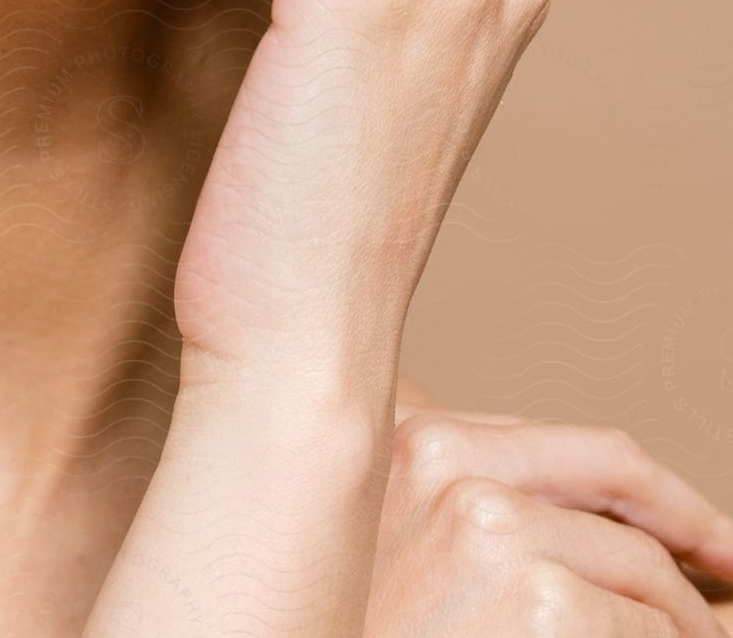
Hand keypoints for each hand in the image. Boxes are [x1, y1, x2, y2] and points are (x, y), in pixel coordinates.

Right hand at [367, 407, 732, 634]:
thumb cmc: (363, 625)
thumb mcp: (403, 542)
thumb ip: (478, 500)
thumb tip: (615, 525)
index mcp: (422, 441)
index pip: (590, 453)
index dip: (668, 498)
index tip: (717, 539)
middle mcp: (452, 470)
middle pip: (627, 512)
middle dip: (683, 572)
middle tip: (716, 619)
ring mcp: (495, 532)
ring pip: (646, 573)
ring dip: (680, 626)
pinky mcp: (541, 607)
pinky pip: (650, 631)